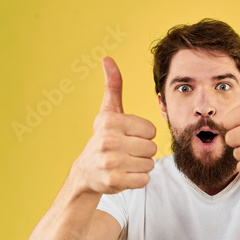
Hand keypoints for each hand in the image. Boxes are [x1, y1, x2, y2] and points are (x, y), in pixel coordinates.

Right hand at [71, 57, 156, 193]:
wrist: (86, 171)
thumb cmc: (103, 137)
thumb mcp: (108, 111)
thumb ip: (113, 86)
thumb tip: (107, 58)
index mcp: (111, 121)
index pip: (151, 130)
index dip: (143, 134)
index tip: (127, 136)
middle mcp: (109, 141)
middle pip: (152, 148)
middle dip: (143, 151)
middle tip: (126, 151)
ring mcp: (111, 162)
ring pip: (150, 164)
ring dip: (141, 165)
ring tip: (125, 162)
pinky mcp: (114, 181)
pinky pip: (144, 179)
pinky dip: (138, 179)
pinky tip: (124, 174)